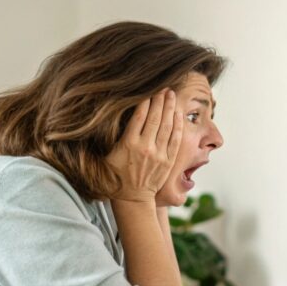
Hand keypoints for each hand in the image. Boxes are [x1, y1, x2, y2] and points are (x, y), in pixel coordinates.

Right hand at [107, 89, 182, 203]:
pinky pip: (175, 139)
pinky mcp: (168, 161)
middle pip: (155, 118)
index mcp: (128, 144)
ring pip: (167, 126)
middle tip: (162, 87)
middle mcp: (145, 148)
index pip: (139, 116)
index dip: (145, 101)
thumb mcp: (108, 155)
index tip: (148, 90)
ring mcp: (159, 154)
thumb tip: (107, 117)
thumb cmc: (116, 176)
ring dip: (169, 108)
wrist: (132, 198)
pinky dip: (177, 125)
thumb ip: (113, 137)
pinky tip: (178, 113)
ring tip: (170, 94)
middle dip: (159, 100)